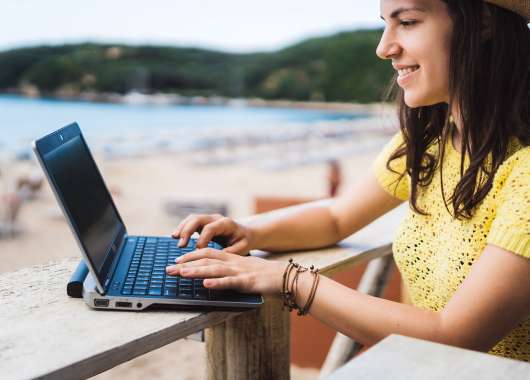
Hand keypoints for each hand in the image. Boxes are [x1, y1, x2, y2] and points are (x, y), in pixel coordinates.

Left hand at [165, 248, 284, 294]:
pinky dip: (218, 283)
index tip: (176, 262)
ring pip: (214, 269)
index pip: (208, 253)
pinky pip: (230, 282)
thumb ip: (230, 272)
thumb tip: (214, 277)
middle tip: (168, 270)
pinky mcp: (248, 282)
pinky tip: (206, 285)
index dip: (191, 256)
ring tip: (181, 273)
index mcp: (232, 259)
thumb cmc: (265, 276)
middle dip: (186, 264)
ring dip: (196, 271)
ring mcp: (240, 272)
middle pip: (206, 260)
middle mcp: (233, 263)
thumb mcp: (244, 271)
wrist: (286, 277)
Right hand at [172, 214, 253, 255]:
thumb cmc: (244, 242)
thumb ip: (230, 252)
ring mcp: (210, 219)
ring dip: (182, 228)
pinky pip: (191, 222)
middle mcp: (217, 218)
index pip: (210, 228)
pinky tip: (175, 236)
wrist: (246, 233)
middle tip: (181, 245)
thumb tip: (216, 257)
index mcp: (226, 224)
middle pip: (198, 219)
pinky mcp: (204, 223)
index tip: (198, 251)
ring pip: (192, 218)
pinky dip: (183, 228)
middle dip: (188, 231)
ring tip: (175, 239)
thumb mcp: (242, 248)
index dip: (202, 239)